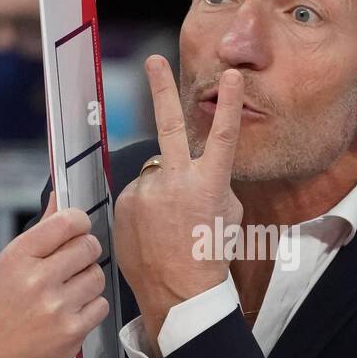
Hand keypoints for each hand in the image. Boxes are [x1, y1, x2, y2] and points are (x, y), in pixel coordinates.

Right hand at [0, 192, 108, 357]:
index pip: (67, 222)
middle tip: (73, 264)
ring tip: (68, 291)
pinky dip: (90, 308)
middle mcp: (37, 280)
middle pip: (89, 247)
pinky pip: (101, 306)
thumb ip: (39, 232)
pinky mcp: (71, 332)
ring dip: (88, 281)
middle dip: (85, 253)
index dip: (79, 223)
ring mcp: (56, 307)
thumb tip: (58, 199)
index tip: (77, 229)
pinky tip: (70, 312)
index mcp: (18, 257)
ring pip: (98, 276)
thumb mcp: (8, 264)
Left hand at [113, 56, 243, 342]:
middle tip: (155, 61)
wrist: (181, 296)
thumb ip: (213, 184)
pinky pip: (135, 198)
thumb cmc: (211, 258)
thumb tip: (196, 174)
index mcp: (209, 185)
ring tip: (169, 228)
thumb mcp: (228, 216)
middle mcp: (176, 182)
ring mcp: (146, 194)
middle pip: (169, 126)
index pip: (222, 136)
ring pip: (153, 177)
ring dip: (160, 193)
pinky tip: (152, 233)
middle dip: (162, 89)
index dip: (229, 104)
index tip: (232, 77)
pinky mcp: (124, 207)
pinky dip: (143, 210)